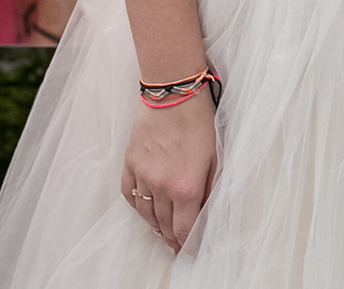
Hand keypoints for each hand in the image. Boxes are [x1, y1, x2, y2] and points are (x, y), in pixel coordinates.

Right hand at [121, 91, 216, 250]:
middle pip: (164, 224)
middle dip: (172, 238)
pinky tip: (144, 208)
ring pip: (146, 213)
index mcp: (186, 187)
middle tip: (176, 244)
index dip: (186, 244)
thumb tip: (204, 209)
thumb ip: (209, 187)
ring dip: (155, 225)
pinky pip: (129, 194)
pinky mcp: (130, 163)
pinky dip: (136, 205)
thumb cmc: (198, 120)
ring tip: (162, 230)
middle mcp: (161, 186)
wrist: (173, 92)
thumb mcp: (214, 157)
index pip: (184, 228)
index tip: (189, 249)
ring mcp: (142, 175)